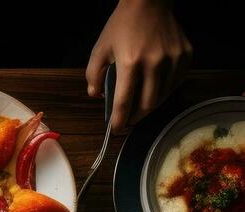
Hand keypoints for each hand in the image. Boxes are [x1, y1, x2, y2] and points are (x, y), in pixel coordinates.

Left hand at [88, 0, 190, 129]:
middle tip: (128, 120)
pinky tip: (155, 90)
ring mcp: (173, 58)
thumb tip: (97, 97)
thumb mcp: (99, 50)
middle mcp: (154, 62)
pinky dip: (165, 90)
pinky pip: (176, 82)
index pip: (124, 101)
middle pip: (147, 104)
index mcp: (130, 63)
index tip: (117, 130)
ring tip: (140, 107)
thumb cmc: (121, 27)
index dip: (119, 120)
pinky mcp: (186, 55)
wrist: (148, 2)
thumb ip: (93, 76)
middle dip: (136, 117)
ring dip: (150, 105)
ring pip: (163, 96)